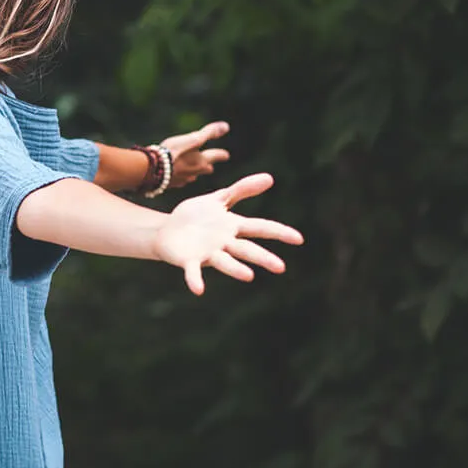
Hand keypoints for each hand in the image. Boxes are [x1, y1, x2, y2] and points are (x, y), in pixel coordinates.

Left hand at [153, 173, 303, 295]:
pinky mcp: (189, 261)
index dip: (279, 232)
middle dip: (263, 258)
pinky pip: (193, 272)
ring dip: (236, 269)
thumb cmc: (197, 216)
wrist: (168, 230)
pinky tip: (199, 289)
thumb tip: (270, 178)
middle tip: (281, 267)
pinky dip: (195, 280)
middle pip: (246, 249)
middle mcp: (224, 243)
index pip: (259, 227)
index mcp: (232, 226)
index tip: (299, 239)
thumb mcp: (219, 198)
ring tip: (249, 276)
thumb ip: (242, 189)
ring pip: (225, 262)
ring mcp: (207, 253)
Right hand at [159, 121, 231, 188]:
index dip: (221, 154)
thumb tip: (226, 126)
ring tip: (191, 168)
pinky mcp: (170, 184)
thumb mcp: (193, 139)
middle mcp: (194, 173)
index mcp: (201, 162)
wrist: (152, 169)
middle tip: (210, 164)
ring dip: (193, 171)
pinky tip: (174, 173)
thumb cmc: (173, 152)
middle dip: (208, 165)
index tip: (226, 155)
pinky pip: (178, 180)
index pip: (215, 157)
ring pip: (192, 176)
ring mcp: (182, 180)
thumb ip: (209, 133)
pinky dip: (179, 175)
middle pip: (206, 169)